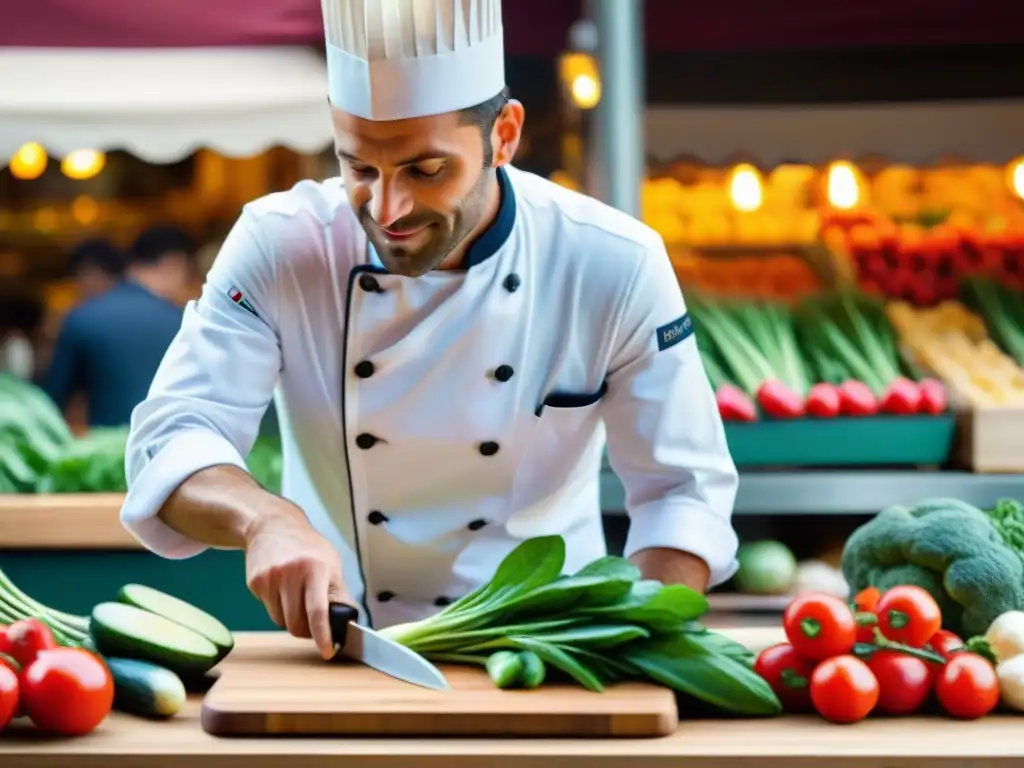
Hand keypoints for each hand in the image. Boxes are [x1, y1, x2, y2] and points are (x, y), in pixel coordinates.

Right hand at [243, 502, 353, 658]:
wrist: (271, 525)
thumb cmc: (306, 546)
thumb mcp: (331, 562)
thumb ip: (339, 593)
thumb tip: (348, 622)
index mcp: (316, 567)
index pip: (318, 610)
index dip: (323, 634)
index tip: (327, 652)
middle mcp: (292, 573)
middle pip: (297, 623)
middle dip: (306, 629)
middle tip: (312, 620)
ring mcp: (270, 578)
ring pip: (281, 621)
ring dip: (290, 618)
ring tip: (295, 595)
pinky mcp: (255, 583)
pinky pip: (268, 610)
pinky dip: (278, 607)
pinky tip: (281, 587)